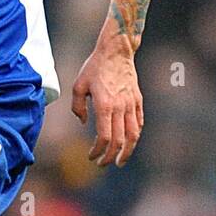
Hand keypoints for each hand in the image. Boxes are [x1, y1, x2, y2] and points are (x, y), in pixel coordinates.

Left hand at [71, 33, 143, 167]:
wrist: (116, 51)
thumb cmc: (95, 67)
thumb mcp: (78, 85)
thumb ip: (77, 107)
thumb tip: (84, 123)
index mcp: (105, 105)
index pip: (104, 137)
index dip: (98, 150)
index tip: (91, 156)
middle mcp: (120, 107)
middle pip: (119, 140)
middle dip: (111, 156)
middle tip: (103, 164)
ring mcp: (131, 104)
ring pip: (133, 135)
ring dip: (127, 151)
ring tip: (120, 160)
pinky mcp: (138, 100)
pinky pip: (139, 123)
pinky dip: (134, 135)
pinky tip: (128, 142)